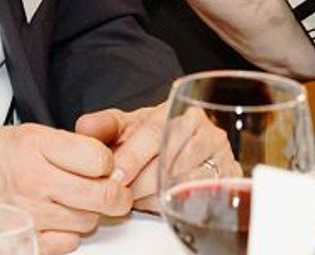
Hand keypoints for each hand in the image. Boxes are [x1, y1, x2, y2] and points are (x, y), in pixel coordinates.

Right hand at [0, 123, 130, 254]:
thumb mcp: (29, 134)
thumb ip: (69, 146)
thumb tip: (108, 163)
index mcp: (37, 146)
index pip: (99, 159)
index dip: (108, 163)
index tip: (104, 166)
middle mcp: (34, 180)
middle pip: (102, 195)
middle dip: (115, 194)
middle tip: (113, 192)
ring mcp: (28, 213)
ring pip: (87, 221)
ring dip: (88, 214)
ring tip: (74, 204)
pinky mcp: (21, 240)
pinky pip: (66, 244)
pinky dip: (69, 236)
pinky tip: (59, 222)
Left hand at [76, 101, 236, 211]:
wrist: (190, 147)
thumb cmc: (155, 138)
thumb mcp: (129, 127)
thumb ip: (105, 126)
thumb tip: (85, 127)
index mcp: (179, 110)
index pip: (155, 131)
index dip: (132, 155)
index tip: (115, 175)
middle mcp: (205, 130)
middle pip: (171, 159)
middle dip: (139, 182)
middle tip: (119, 195)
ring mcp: (221, 155)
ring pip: (185, 182)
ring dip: (156, 196)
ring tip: (137, 199)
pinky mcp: (229, 180)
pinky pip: (203, 198)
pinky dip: (176, 204)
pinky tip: (160, 203)